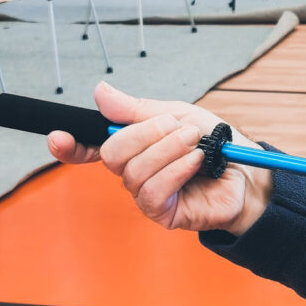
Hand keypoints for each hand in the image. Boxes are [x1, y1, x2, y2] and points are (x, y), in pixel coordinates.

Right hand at [46, 85, 271, 236]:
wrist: (249, 171)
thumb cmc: (214, 143)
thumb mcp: (176, 114)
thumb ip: (137, 108)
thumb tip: (99, 92)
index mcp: (132, 145)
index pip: (90, 147)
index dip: (70, 144)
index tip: (56, 137)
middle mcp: (133, 171)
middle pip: (111, 153)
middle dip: (145, 134)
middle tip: (177, 126)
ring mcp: (146, 194)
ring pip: (134, 171)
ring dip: (167, 149)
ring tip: (194, 142)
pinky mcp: (163, 213)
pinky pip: (153, 190)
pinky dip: (176, 169)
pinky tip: (195, 162)